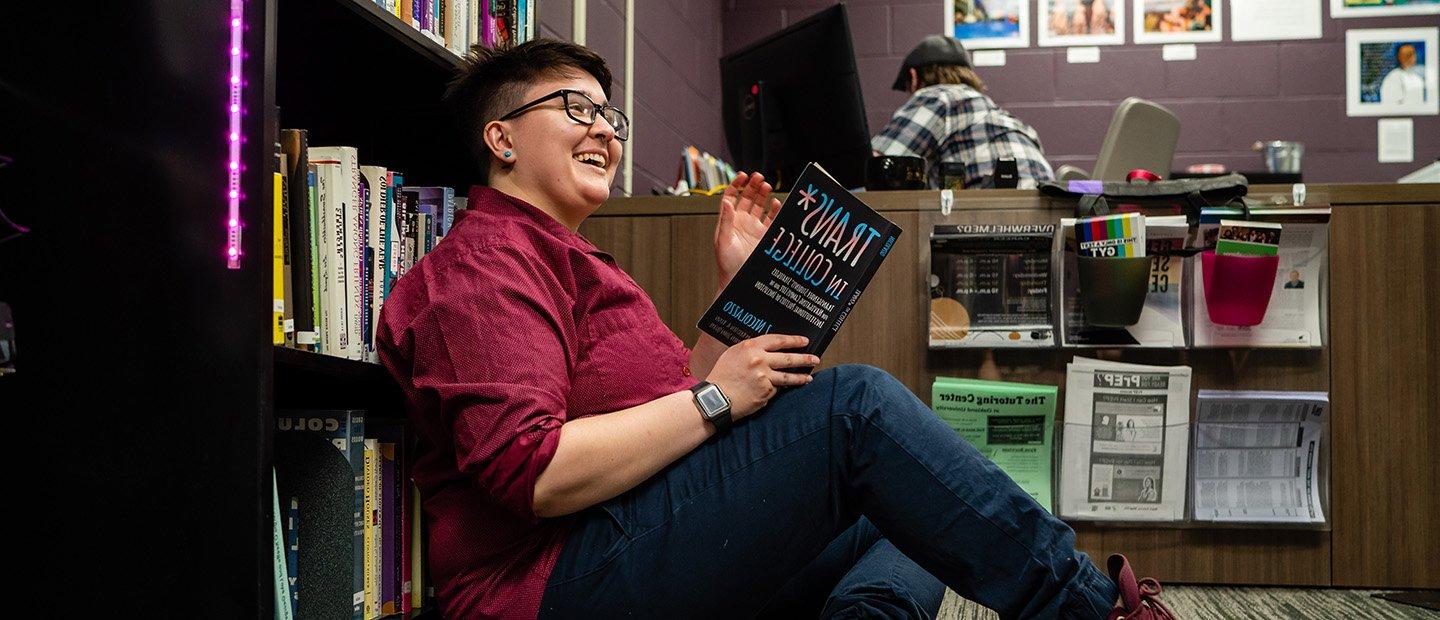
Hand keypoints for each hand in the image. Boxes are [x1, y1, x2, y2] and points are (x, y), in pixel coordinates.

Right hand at [706, 334, 818, 420]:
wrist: (716, 397)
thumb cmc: (722, 375)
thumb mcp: (734, 354)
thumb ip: (751, 350)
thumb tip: (770, 349)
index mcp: (751, 347)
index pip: (778, 340)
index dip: (794, 340)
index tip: (804, 341)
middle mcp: (759, 360)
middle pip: (788, 358)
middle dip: (805, 358)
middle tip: (815, 358)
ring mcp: (764, 377)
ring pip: (788, 376)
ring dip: (801, 376)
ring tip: (809, 376)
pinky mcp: (766, 392)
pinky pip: (777, 389)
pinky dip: (779, 389)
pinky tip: (782, 389)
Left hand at [714, 172, 781, 286]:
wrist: (738, 280)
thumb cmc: (726, 263)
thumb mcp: (723, 241)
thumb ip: (725, 221)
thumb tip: (726, 202)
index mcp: (729, 220)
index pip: (732, 197)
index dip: (737, 184)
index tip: (743, 175)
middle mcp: (741, 221)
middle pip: (747, 197)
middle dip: (753, 185)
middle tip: (759, 177)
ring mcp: (754, 227)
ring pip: (759, 204)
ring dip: (763, 194)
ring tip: (767, 186)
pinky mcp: (764, 235)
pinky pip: (771, 218)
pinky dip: (774, 209)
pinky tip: (775, 203)